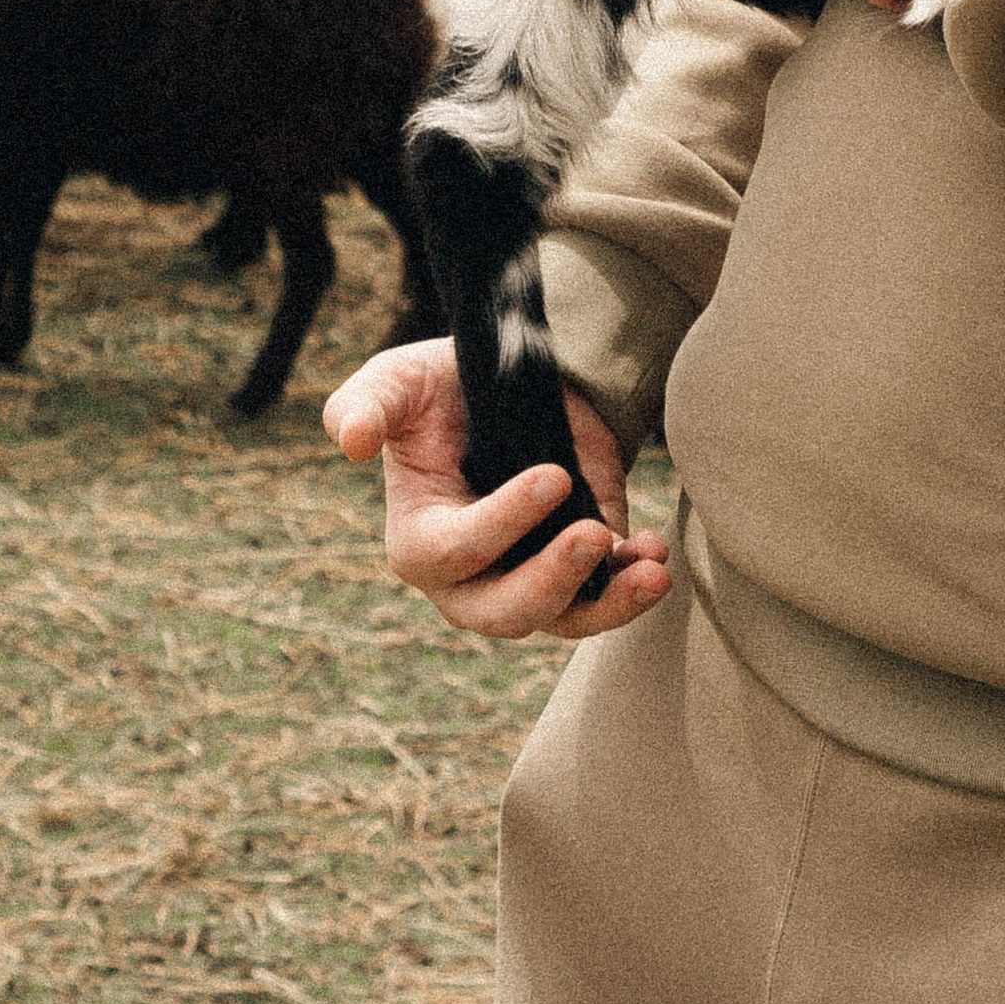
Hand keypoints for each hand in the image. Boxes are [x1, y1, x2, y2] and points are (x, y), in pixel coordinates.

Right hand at [322, 337, 671, 641]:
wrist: (509, 384)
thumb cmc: (438, 390)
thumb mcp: (396, 384)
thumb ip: (366, 406)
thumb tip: (348, 442)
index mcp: (421, 541)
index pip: (457, 552)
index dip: (502, 523)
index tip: (552, 477)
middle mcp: (471, 578)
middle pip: (504, 611)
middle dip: (550, 582)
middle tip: (594, 537)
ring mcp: (528, 578)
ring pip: (561, 620)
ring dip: (608, 605)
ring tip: (650, 572)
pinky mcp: (577, 570)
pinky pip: (602, 601)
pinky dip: (631, 588)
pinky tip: (656, 556)